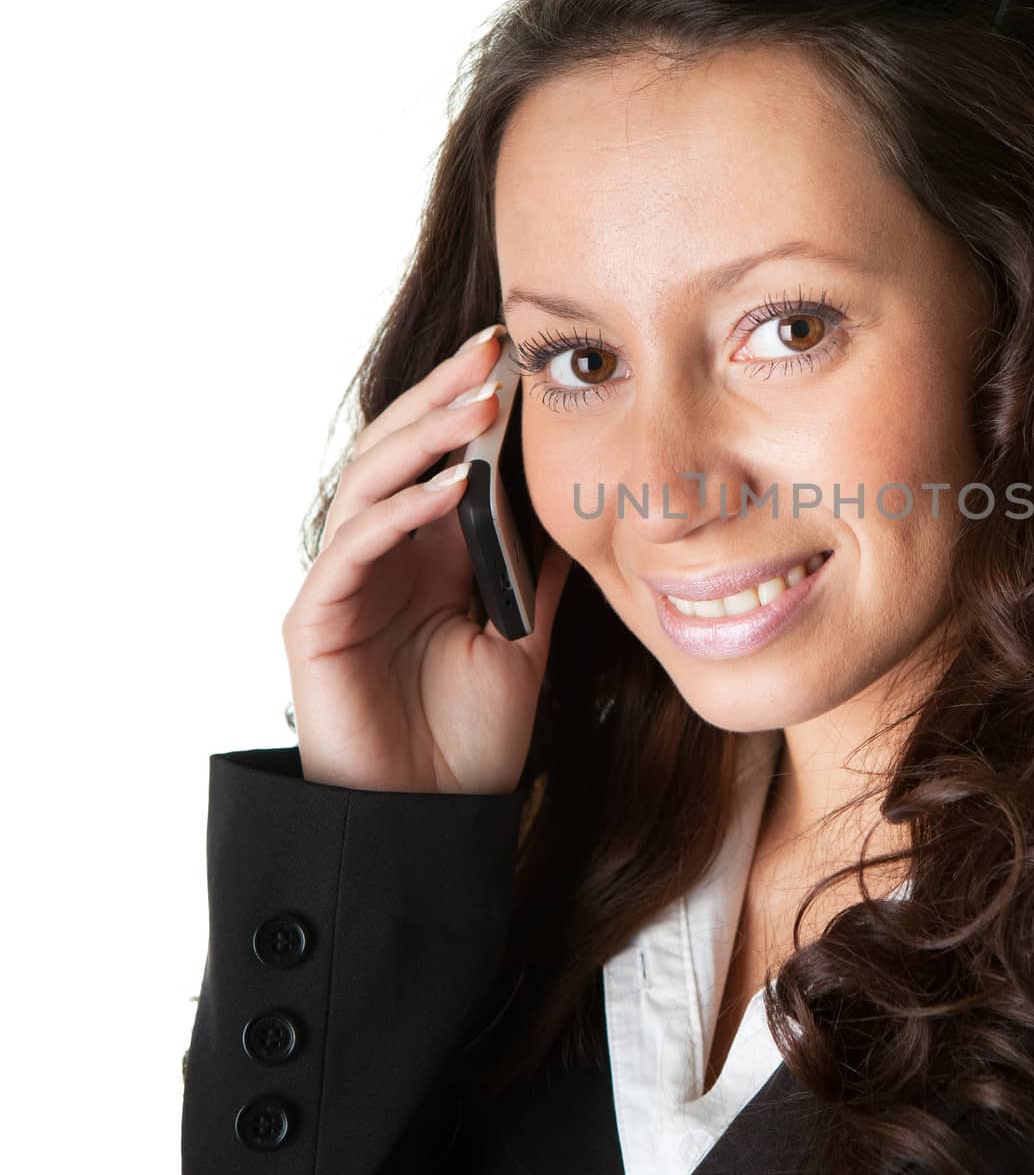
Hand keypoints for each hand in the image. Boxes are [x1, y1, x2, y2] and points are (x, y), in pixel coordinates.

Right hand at [280, 324, 571, 793]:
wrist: (433, 822)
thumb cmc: (470, 740)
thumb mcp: (524, 641)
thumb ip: (535, 576)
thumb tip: (578, 509)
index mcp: (422, 556)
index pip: (436, 459)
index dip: (467, 408)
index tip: (514, 359)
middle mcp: (378, 558)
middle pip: (399, 452)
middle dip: (443, 398)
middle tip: (490, 352)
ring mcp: (342, 584)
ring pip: (371, 484)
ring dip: (425, 440)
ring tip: (478, 406)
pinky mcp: (314, 619)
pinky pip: (354, 546)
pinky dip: (399, 510)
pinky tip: (445, 487)